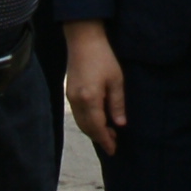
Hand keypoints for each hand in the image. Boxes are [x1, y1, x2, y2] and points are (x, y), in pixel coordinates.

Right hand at [64, 21, 125, 155]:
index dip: (106, 140)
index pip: (97, 127)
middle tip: (113, 143)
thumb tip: (120, 124)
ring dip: (93, 130)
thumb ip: (117, 104)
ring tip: (108, 133)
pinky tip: (97, 119)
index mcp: (90, 99)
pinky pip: (78, 114)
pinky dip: (87, 122)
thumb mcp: (116, 80)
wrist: (83, 40)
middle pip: (87, 128)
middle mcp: (77, 101)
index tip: (114, 150)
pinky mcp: (69, 92)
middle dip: (99, 137)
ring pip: (81, 122)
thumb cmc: (103, 57)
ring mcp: (71, 97)